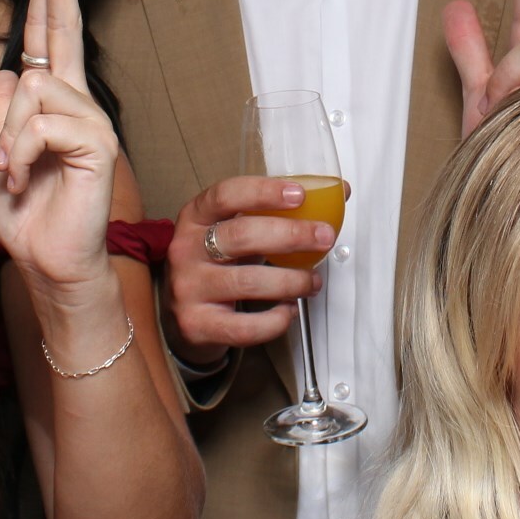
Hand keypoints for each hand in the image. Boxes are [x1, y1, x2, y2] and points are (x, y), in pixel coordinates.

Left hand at [0, 0, 123, 302]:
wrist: (50, 264)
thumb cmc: (27, 214)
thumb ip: (1, 113)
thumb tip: (8, 73)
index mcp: (52, 99)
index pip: (48, 32)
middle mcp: (77, 101)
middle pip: (63, 27)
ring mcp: (91, 120)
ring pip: (32, 87)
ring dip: (8, 135)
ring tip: (13, 171)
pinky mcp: (98, 144)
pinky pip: (43, 123)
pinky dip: (21, 152)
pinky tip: (24, 177)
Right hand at [162, 178, 330, 363]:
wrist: (181, 315)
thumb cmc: (216, 264)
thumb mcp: (235, 231)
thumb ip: (278, 213)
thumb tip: (338, 193)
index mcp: (195, 217)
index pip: (225, 195)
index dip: (263, 192)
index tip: (299, 195)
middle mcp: (186, 249)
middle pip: (241, 236)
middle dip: (291, 235)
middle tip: (324, 238)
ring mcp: (188, 288)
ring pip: (248, 282)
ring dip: (291, 280)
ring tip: (312, 281)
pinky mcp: (196, 324)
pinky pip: (244, 326)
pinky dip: (275, 320)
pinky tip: (288, 310)